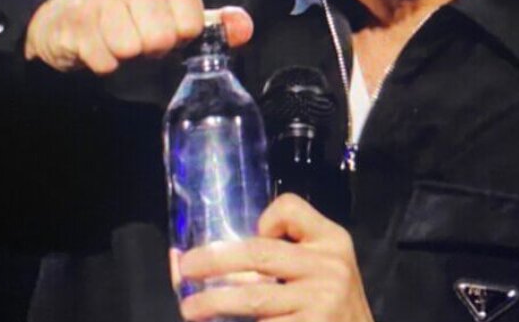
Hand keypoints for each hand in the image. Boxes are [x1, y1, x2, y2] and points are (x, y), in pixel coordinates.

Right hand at [24, 0, 252, 72]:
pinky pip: (104, 59)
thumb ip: (212, 23)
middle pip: (161, 38)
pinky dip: (103, 63)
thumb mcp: (173, 14)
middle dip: (151, 49)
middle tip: (138, 39)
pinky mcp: (76, 19)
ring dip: (125, 56)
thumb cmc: (128, 15)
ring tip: (117, 40)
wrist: (65, 14)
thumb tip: (245, 28)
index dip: (179, 37)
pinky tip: (97, 47)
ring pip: (131, 48)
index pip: (192, 24)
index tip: (163, 29)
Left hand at [175, 194, 374, 321]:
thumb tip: (198, 255)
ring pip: (252, 297)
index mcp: (332, 241)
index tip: (251, 234)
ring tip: (190, 309)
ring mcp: (322, 301)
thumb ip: (282, 257)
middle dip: (213, 260)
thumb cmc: (333, 309)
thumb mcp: (323, 271)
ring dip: (213, 302)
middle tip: (184, 269)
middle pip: (258, 253)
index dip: (266, 218)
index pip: (292, 209)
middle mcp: (329, 266)